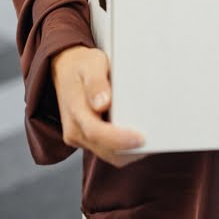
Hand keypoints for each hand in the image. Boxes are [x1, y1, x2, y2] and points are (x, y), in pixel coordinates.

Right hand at [51, 45, 145, 166]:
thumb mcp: (91, 64)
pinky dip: (121, 147)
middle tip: (154, 138)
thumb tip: (102, 104)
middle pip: (105, 150)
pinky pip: (106, 150)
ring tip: (147, 136)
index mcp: (75, 110)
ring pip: (107, 154)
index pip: (97, 133)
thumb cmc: (81, 65)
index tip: (141, 137)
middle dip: (129, 149)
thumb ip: (96, 83)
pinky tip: (135, 135)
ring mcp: (79, 137)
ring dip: (127, 150)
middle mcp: (74, 129)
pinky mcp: (85, 139)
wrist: (64, 69)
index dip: (120, 139)